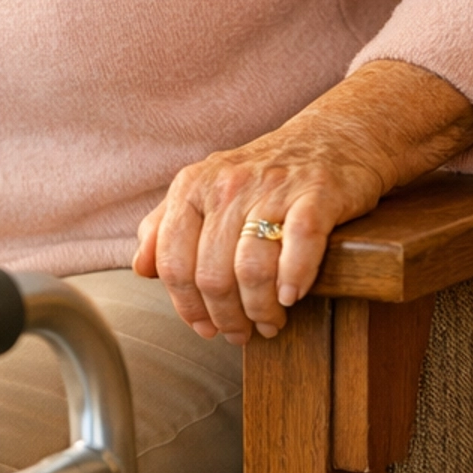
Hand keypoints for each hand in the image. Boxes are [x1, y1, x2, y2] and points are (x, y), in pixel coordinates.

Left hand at [132, 61, 472, 342]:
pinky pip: (300, 242)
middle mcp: (227, 184)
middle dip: (225, 317)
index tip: (204, 328)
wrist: (332, 139)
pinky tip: (291, 296)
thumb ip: (165, 227)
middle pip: (211, 275)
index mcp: (192, 186)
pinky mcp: (318, 192)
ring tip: (269, 322)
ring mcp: (273, 187)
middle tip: (241, 333)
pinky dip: (293, 277)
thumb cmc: (264, 176)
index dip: (186, 307)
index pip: (173, 263)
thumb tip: (140, 269)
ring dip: (259, 309)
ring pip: (251, 268)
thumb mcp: (204, 192)